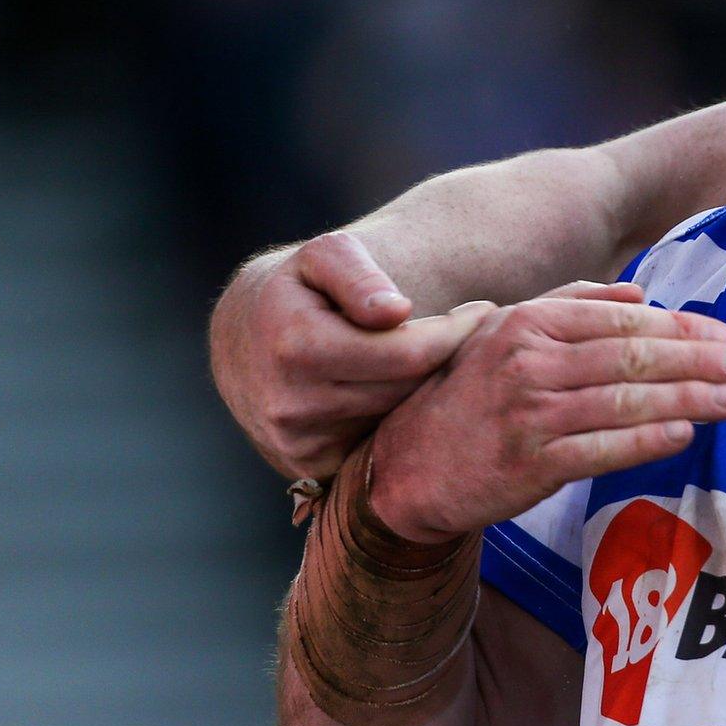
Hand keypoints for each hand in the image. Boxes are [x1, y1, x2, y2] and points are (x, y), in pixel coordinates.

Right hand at [210, 231, 496, 478]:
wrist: (243, 340)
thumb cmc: (298, 287)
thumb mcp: (325, 257)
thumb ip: (360, 276)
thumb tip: (395, 312)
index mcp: (296, 348)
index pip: (409, 354)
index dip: (456, 332)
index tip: (482, 311)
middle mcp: (291, 406)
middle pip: (408, 391)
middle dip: (447, 361)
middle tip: (472, 335)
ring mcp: (298, 445)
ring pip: (399, 423)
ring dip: (429, 393)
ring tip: (442, 359)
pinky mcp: (310, 468)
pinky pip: (380, 449)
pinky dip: (403, 424)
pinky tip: (412, 393)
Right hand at [366, 292, 725, 543]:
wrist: (405, 467)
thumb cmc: (466, 395)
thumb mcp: (504, 331)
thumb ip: (570, 303)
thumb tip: (639, 292)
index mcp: (528, 322)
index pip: (623, 320)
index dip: (682, 329)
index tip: (725, 336)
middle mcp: (529, 362)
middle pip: (634, 357)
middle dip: (700, 361)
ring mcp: (529, 413)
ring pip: (628, 401)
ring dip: (689, 399)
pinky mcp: (530, 463)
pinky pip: (604, 448)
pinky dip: (648, 439)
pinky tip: (685, 433)